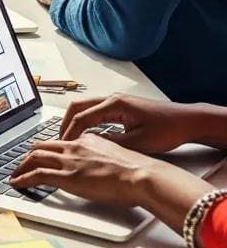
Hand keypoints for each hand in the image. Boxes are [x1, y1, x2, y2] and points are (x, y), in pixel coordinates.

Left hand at [9, 134, 170, 206]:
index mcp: (87, 140)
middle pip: (42, 146)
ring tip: (15, 173)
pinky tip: (17, 183)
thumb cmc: (137, 170)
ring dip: (21, 166)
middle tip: (22, 162)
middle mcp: (74, 146)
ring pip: (35, 157)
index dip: (47, 148)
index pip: (60, 141)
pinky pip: (37, 175)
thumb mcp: (116, 155)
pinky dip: (23, 178)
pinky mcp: (66, 177)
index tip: (42, 153)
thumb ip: (103, 156)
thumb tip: (101, 165)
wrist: (141, 175)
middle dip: (29, 154)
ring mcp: (69, 161)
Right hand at [60, 93, 205, 152]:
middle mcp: (112, 99)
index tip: (63, 145)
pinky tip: (87, 136)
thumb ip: (113, 144)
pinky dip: (86, 122)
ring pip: (85, 108)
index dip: (70, 132)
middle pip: (78, 107)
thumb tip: (92, 148)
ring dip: (75, 122)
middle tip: (60, 141)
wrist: (187, 121)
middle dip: (66, 123)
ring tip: (69, 140)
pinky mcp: (121, 108)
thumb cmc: (168, 129)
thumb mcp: (139, 142)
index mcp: (115, 105)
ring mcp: (116, 102)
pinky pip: (95, 112)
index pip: (82, 116)